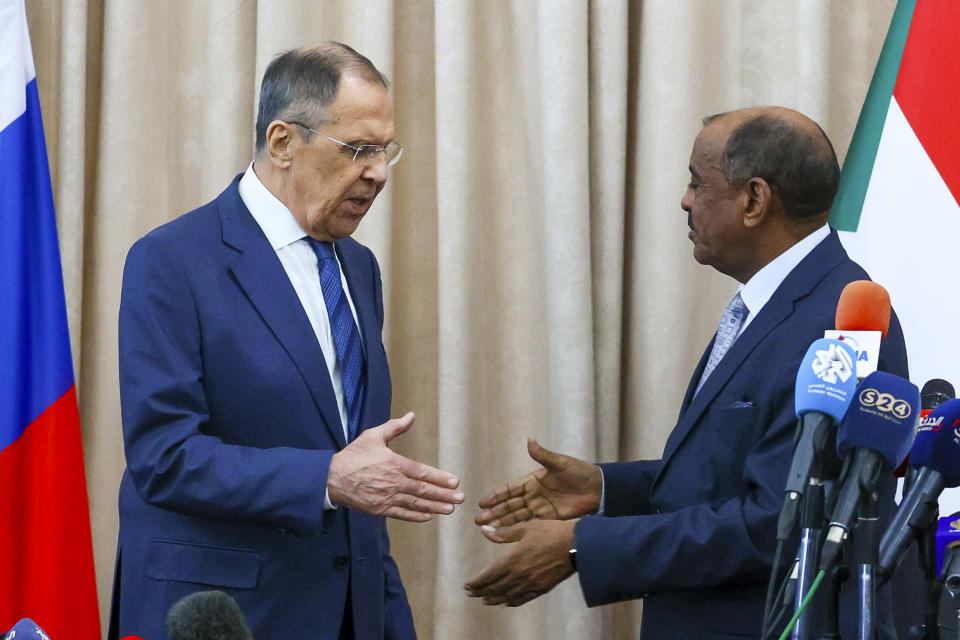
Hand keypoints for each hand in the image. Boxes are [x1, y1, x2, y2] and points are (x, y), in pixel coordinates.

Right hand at [327, 412, 463, 521]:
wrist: (331, 478)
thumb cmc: (353, 456)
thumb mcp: (373, 436)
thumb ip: (395, 427)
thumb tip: (411, 415)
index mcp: (394, 463)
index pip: (423, 472)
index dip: (440, 478)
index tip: (455, 482)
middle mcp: (393, 482)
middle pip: (424, 490)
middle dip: (444, 495)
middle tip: (460, 499)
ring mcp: (387, 497)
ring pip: (416, 503)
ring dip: (435, 507)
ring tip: (450, 509)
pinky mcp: (379, 509)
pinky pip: (402, 514)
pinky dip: (416, 516)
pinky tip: (428, 516)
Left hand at [464, 519, 576, 606]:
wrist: (578, 545)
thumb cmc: (551, 532)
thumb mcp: (527, 527)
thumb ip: (505, 532)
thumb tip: (484, 530)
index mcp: (514, 559)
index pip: (490, 574)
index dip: (477, 581)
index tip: (467, 585)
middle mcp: (520, 575)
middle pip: (497, 587)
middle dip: (482, 591)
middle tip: (471, 593)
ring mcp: (532, 584)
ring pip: (508, 595)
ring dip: (494, 598)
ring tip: (484, 600)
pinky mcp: (543, 588)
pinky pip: (524, 598)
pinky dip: (513, 601)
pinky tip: (507, 602)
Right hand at [475, 439, 601, 526]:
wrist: (598, 490)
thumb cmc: (580, 472)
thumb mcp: (560, 463)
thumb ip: (543, 455)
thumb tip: (530, 440)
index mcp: (533, 481)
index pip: (510, 489)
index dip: (496, 496)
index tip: (482, 502)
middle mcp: (533, 495)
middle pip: (509, 506)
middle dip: (494, 513)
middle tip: (479, 521)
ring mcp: (540, 508)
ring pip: (516, 518)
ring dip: (501, 523)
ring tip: (486, 530)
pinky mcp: (549, 520)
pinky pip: (530, 526)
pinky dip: (517, 531)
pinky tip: (506, 536)